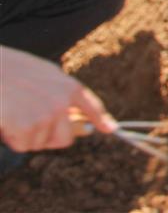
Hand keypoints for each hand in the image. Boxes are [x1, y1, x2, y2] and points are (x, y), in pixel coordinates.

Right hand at [0, 46, 115, 152]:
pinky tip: (7, 120)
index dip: (101, 120)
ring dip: (27, 136)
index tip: (109, 128)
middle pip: (65, 138)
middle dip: (49, 138)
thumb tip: (76, 116)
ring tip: (15, 113)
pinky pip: (24, 145)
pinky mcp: (28, 127)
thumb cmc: (14, 70)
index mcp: (70, 87)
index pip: (92, 107)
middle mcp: (63, 103)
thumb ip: (62, 92)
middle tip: (32, 125)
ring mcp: (46, 116)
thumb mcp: (46, 74)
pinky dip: (13, 138)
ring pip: (41, 143)